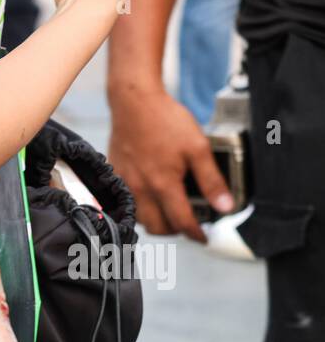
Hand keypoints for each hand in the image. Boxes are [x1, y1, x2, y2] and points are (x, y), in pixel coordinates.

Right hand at [108, 84, 232, 240]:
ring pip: (140, 220)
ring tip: (171, 210)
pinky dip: (141, 209)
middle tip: (189, 222)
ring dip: (157, 221)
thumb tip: (225, 205)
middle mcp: (141, 190)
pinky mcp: (116, 178)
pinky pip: (128, 204)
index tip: (204, 237)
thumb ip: (212, 180)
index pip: (181, 222)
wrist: (133, 103)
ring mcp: (126, 185)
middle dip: (176, 230)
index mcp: (163, 184)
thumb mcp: (198, 147)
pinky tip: (152, 197)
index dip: (195, 234)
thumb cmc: (165, 121)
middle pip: (158, 228)